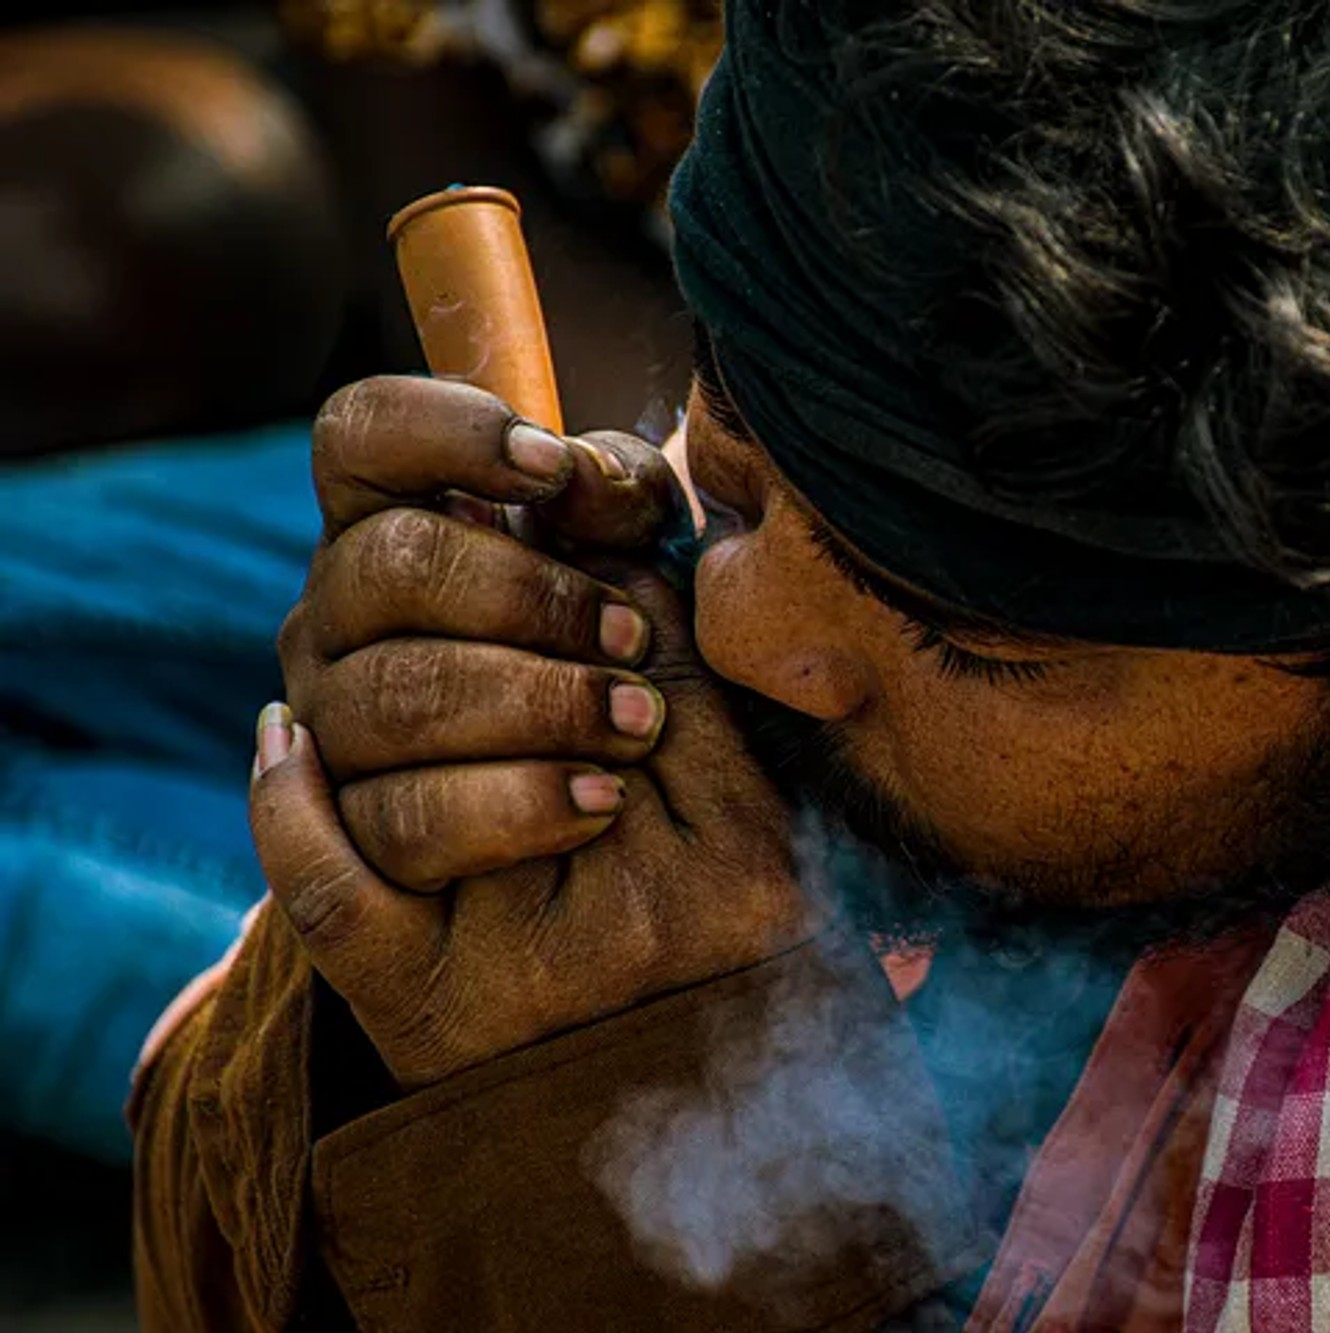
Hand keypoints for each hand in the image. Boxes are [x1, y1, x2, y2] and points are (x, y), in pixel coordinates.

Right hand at [263, 376, 820, 1087]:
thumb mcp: (665, 613)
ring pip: (375, 712)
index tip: (552, 471)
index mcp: (403, 560)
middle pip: (376, 573)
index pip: (358, 440)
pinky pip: (325, 876)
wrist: (682, 951)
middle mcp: (343, 657)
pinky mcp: (369, 926)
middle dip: (524, 599)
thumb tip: (589, 475)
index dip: (441, 428)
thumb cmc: (668, 737)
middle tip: (631, 652)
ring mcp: (339, 780)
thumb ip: (624, 516)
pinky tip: (575, 811)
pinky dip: (441, 832)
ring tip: (636, 745)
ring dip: (526, 715)